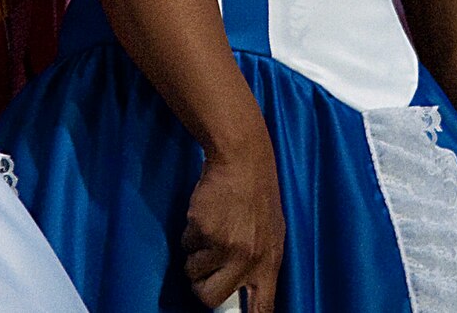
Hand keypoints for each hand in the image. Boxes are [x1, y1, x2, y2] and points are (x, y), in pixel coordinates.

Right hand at [182, 142, 284, 312]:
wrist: (243, 159)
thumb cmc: (257, 194)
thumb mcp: (271, 233)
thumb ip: (258, 264)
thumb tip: (242, 293)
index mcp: (269, 262)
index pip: (262, 307)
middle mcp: (248, 260)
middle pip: (211, 298)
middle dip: (201, 286)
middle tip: (204, 268)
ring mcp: (224, 246)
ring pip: (193, 271)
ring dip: (195, 254)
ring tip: (209, 230)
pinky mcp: (203, 230)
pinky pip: (186, 244)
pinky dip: (190, 232)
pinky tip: (206, 213)